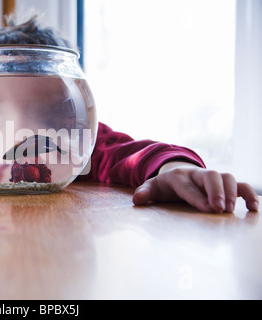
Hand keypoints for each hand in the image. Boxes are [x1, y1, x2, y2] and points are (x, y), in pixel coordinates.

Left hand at [132, 162, 258, 212]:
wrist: (177, 173)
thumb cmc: (164, 186)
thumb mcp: (151, 188)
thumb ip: (144, 193)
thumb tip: (136, 200)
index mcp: (177, 177)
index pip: (188, 186)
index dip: (198, 197)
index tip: (208, 209)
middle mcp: (196, 174)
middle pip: (210, 176)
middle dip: (216, 191)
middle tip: (220, 209)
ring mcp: (212, 177)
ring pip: (226, 176)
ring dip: (232, 192)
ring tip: (231, 209)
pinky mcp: (224, 183)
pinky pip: (240, 184)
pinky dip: (248, 194)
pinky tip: (253, 208)